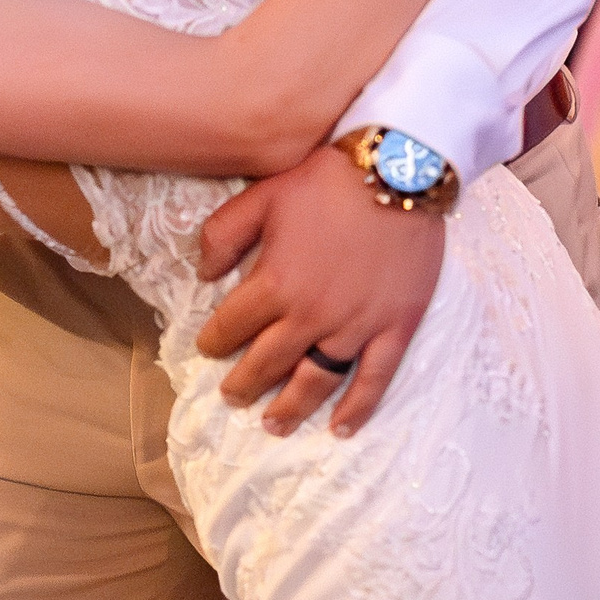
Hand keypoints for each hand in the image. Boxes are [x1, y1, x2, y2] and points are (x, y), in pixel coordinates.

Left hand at [195, 142, 444, 437]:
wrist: (397, 170)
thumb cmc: (326, 179)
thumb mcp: (261, 196)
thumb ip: (224, 235)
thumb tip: (202, 273)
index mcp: (276, 283)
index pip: (233, 325)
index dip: (215, 341)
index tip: (208, 350)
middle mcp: (311, 315)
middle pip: (269, 362)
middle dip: (244, 383)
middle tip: (232, 397)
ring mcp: (356, 326)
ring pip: (316, 381)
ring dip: (291, 407)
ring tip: (272, 424)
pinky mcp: (395, 328)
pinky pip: (374, 380)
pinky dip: (358, 409)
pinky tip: (340, 428)